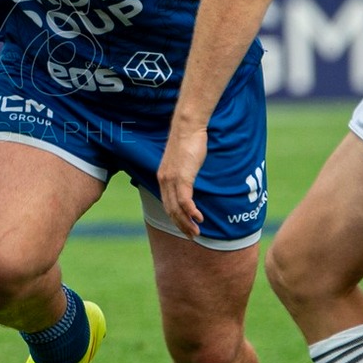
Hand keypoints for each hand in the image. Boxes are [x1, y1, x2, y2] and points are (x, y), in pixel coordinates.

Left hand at [156, 123, 208, 239]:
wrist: (187, 126)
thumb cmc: (189, 141)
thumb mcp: (183, 160)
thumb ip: (184, 171)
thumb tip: (190, 178)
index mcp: (163, 178)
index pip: (167, 204)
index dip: (175, 218)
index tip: (185, 227)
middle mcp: (164, 181)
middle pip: (170, 210)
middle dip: (181, 225)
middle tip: (192, 236)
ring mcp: (172, 179)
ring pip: (177, 208)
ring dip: (187, 223)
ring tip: (196, 232)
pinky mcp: (182, 177)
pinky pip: (184, 200)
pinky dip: (191, 212)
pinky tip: (199, 218)